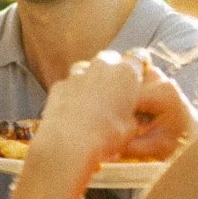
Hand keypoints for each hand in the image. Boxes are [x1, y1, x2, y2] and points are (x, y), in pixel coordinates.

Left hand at [37, 49, 197, 169]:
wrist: (71, 142)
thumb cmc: (108, 135)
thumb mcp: (132, 127)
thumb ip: (130, 112)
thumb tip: (127, 114)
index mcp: (126, 73)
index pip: (138, 57)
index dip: (138, 66)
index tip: (137, 75)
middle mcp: (102, 66)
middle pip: (110, 58)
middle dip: (112, 69)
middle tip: (114, 89)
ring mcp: (78, 73)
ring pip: (86, 68)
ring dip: (90, 78)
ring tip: (92, 100)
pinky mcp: (59, 85)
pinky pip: (68, 85)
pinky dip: (71, 93)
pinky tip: (73, 110)